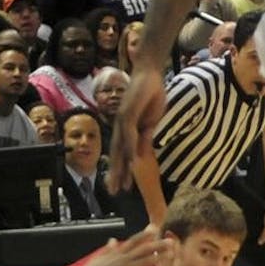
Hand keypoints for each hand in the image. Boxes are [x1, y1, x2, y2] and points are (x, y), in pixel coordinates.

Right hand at [75, 226, 171, 265]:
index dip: (145, 234)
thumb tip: (113, 240)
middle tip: (170, 240)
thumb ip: (108, 249)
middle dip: (158, 244)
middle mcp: (122, 258)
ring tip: (172, 253)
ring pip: (146, 260)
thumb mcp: (99, 257)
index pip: (133, 240)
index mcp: (116, 252)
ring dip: (160, 256)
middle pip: (144, 248)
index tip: (154, 228)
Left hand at [108, 67, 166, 192]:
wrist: (150, 73)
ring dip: (121, 167)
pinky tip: (130, 162)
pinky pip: (129, 134)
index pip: (121, 155)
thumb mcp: (151, 121)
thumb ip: (146, 137)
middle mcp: (120, 127)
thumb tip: (141, 155)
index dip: (121, 171)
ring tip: (121, 183)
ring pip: (120, 148)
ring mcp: (123, 120)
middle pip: (116, 155)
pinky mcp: (128, 112)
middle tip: (113, 192)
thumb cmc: (151, 95)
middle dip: (115, 174)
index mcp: (126, 130)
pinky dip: (129, 149)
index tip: (121, 187)